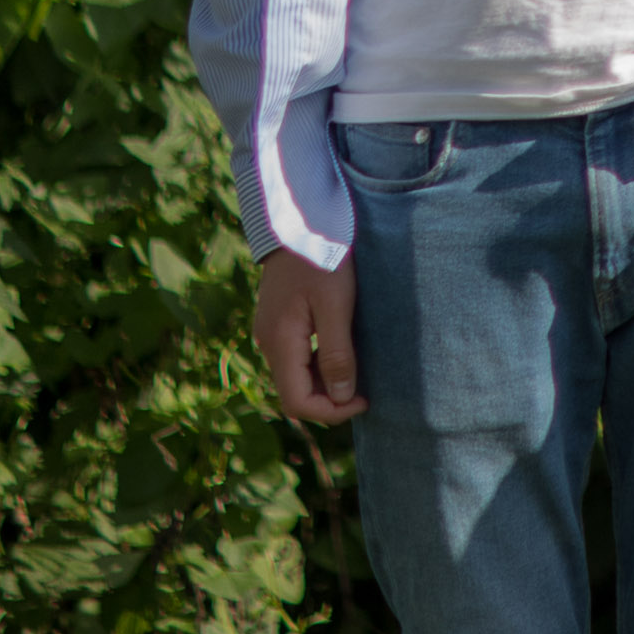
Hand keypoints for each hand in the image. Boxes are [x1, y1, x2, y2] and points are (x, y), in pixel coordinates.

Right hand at [254, 248, 367, 423]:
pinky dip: (318, 365)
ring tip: (359, 373)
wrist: (300, 221)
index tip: (364, 400)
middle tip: (366, 391)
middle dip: (329, 400)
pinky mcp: (279, 321)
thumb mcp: (335, 306)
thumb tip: (343, 397)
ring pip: (295, 376)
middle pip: (294, 392)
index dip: (331, 411)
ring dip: (325, 383)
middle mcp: (268, 343)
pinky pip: (296, 357)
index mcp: (279, 343)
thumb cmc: (321, 259)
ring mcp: (271, 332)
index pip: (297, 402)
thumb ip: (336, 353)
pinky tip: (342, 353)